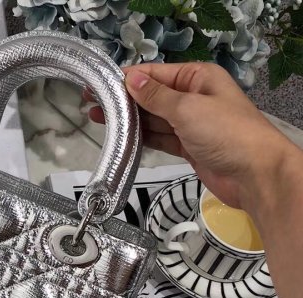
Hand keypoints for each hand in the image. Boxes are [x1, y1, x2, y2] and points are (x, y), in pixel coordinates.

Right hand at [86, 63, 297, 213]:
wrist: (254, 174)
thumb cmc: (227, 133)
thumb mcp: (187, 108)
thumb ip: (156, 96)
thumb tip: (130, 79)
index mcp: (197, 78)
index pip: (155, 74)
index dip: (126, 80)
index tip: (99, 86)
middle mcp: (193, 98)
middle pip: (151, 97)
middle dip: (123, 102)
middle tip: (93, 105)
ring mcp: (190, 124)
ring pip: (153, 120)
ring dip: (129, 122)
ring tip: (99, 121)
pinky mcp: (188, 147)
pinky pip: (160, 139)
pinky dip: (142, 139)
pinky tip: (123, 139)